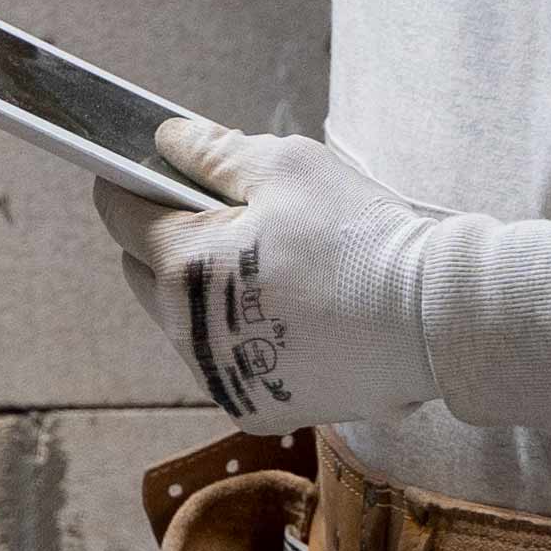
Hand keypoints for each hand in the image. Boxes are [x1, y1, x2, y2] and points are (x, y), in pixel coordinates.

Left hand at [98, 120, 444, 433]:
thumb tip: (167, 142)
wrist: (430, 320)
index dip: (133, 184)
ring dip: (202, 294)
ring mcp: (221, 377)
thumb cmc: (356, 234)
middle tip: (221, 217)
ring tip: (264, 266)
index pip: (120, 215)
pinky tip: (289, 314)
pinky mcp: (254, 408)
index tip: (154, 173)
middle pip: (144, 273)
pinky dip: (239, 337)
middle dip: (164, 240)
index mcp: (184, 266)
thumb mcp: (286, 166)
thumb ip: (213, 152)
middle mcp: (187, 334)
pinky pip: (224, 362)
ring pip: (182, 323)